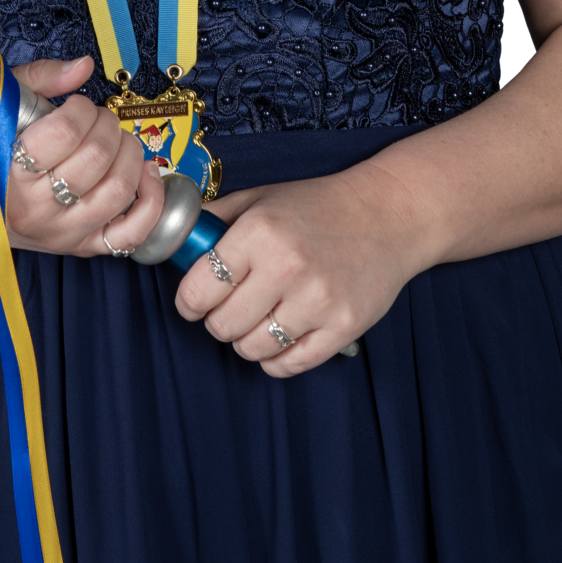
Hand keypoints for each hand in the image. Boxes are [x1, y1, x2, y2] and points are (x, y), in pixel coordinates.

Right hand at [0, 57, 164, 257]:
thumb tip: (84, 66)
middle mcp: (35, 209)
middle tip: (98, 119)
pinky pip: (134, 232)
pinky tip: (144, 173)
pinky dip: (152, 200)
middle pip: (97, 158)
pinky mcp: (85, 246)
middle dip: (107, 125)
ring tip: (115, 141)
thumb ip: (42, 78)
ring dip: (130, 153)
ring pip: (120, 189)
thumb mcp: (2, 106)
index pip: (64, 133)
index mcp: (9, 171)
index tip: (76, 105)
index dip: (81, 109)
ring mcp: (62, 232)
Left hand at [174, 166, 419, 375]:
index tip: (194, 300)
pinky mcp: (342, 328)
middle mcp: (286, 267)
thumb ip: (215, 219)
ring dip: (247, 339)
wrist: (388, 214)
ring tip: (260, 318)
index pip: (197, 289)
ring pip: (251, 350)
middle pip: (221, 326)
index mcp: (259, 232)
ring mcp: (317, 301)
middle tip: (230, 307)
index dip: (188, 300)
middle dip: (218, 320)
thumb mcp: (261, 197)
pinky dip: (276, 358)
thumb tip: (173, 240)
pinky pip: (288, 365)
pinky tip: (281, 333)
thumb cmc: (319, 205)